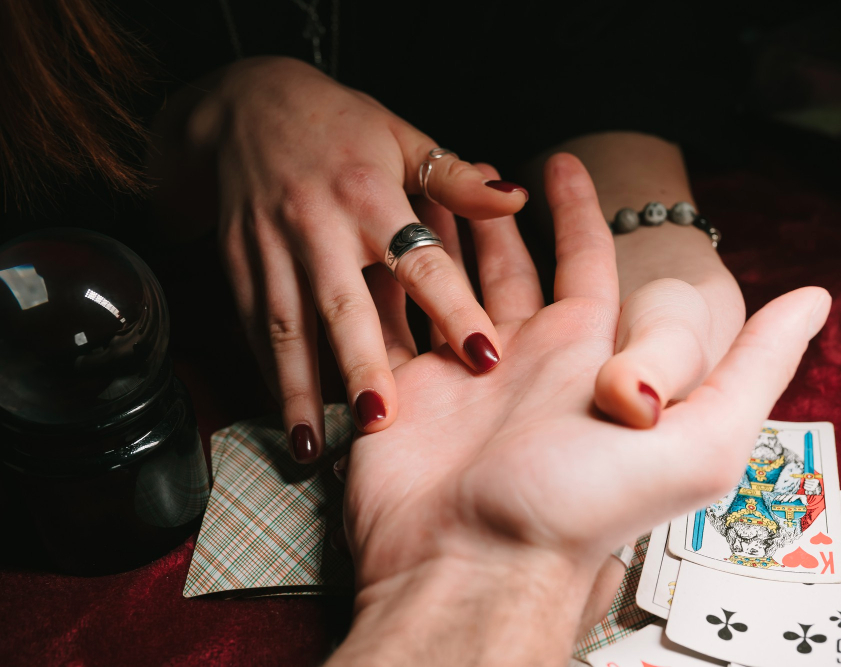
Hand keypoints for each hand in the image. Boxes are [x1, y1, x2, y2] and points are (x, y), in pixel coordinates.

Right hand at [180, 57, 528, 458]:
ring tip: (309, 448)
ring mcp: (271, 248)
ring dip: (297, 389)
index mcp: (370, 194)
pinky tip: (283, 417)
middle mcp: (319, 226)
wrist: (243, 107)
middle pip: (343, 304)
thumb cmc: (339, 126)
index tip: (485, 357)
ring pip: (285, 326)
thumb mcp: (402, 137)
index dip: (453, 308)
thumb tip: (517, 198)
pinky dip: (267, 374)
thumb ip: (457, 180)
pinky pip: (252, 326)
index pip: (421, 259)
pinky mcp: (238, 265)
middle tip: (383, 419)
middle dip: (360, 363)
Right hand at [332, 154, 830, 664]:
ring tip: (419, 190)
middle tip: (470, 168)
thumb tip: (815, 299)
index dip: (576, 211)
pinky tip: (376, 250)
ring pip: (448, 285)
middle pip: (510, 267)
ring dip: (437, 240)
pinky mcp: (406, 390)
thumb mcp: (699, 442)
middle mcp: (524, 360)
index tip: (561, 162)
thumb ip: (752, 367)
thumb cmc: (582, 511)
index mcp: (585, 356)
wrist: (475, 567)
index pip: (585, 262)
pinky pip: (396, 321)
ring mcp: (459, 374)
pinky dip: (388, 285)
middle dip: (495, 217)